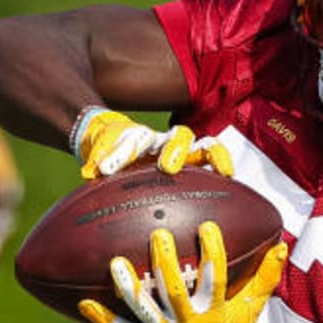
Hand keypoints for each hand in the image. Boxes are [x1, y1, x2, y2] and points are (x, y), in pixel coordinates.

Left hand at [74, 108, 232, 179]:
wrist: (122, 147)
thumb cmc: (111, 151)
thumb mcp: (100, 153)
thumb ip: (98, 157)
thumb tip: (92, 171)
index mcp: (141, 139)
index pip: (136, 140)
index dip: (124, 152)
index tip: (109, 168)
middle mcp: (165, 143)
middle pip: (179, 136)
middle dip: (175, 149)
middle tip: (168, 167)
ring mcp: (183, 153)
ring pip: (206, 146)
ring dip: (215, 155)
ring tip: (224, 172)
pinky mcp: (193, 165)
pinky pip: (213, 163)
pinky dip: (222, 168)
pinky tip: (231, 186)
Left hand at [79, 222, 287, 322]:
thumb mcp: (253, 307)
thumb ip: (265, 276)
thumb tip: (280, 244)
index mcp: (215, 312)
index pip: (216, 278)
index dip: (212, 252)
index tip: (207, 226)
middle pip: (175, 291)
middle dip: (166, 262)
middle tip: (158, 234)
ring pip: (144, 310)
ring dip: (129, 287)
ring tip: (116, 263)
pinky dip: (102, 318)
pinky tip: (84, 302)